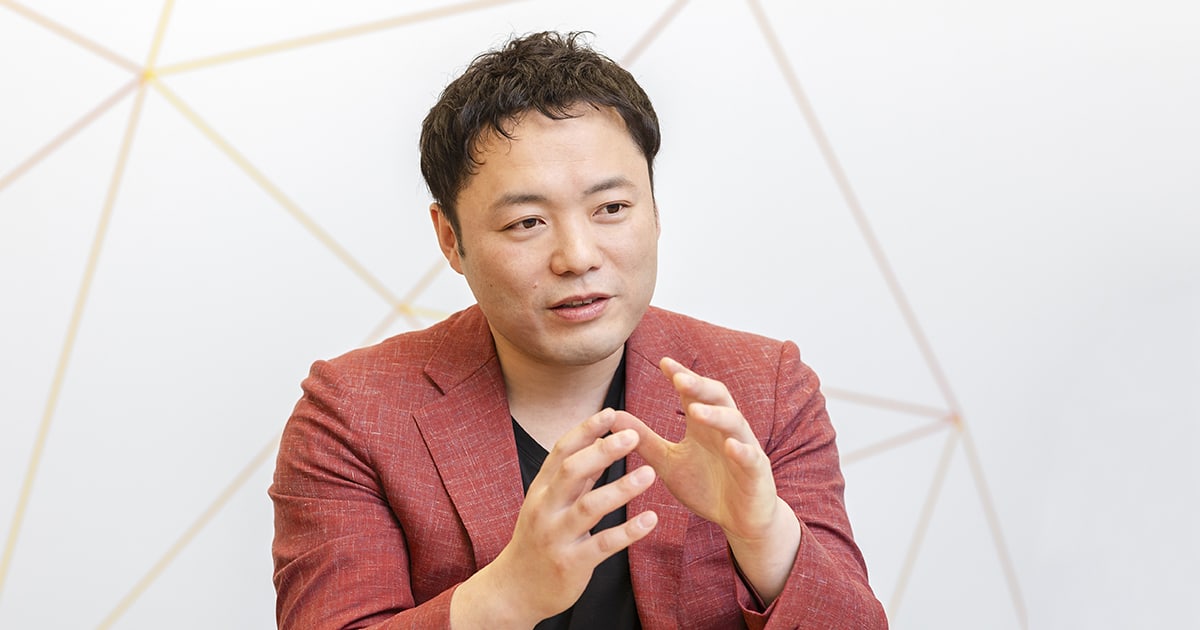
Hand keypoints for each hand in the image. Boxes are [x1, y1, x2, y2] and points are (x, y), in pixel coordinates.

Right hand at [451, 408, 658, 628]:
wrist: (515, 589)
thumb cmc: (538, 540)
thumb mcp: (548, 503)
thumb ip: (574, 477)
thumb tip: (600, 442)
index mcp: (541, 490)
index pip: (561, 451)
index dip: (585, 430)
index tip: (611, 412)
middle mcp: (545, 508)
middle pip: (572, 472)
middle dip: (602, 451)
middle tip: (634, 435)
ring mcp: (556, 536)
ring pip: (589, 507)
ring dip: (622, 489)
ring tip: (650, 473)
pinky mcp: (571, 563)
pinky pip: (603, 544)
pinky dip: (629, 531)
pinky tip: (652, 519)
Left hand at [613, 357, 799, 602]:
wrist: (740, 520)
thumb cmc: (706, 487)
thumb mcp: (669, 463)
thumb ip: (645, 440)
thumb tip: (613, 417)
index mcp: (703, 426)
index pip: (693, 393)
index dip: (681, 377)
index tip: (663, 363)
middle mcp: (725, 431)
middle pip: (717, 398)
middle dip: (699, 386)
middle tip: (679, 378)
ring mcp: (744, 448)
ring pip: (734, 423)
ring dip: (716, 415)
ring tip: (696, 410)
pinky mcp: (756, 473)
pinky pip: (752, 457)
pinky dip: (742, 450)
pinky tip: (731, 446)